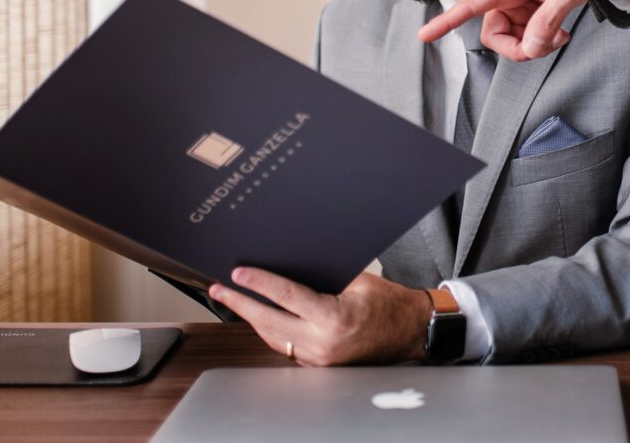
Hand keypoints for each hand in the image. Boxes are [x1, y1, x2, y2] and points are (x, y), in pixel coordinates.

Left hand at [209, 268, 431, 365]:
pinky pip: (287, 346)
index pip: (285, 296)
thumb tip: (287, 266)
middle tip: (219, 290)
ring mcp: (318, 358)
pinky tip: (261, 318)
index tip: (238, 274)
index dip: (258, 283)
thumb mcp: (357, 280)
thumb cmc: (390, 303)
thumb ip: (322, 277)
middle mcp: (321, 342)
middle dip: (241, 304)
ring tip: (233, 301)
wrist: (411, 331)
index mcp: (332, 318)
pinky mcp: (318, 364)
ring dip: (252, 318)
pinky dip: (271, 331)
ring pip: (273, 338)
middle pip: (268, 322)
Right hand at [419, 0, 622, 60]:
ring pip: (512, 37)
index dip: (446, 21)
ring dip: (534, 45)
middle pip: (494, 33)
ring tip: (560, 35)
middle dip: (517, 48)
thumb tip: (530, 47)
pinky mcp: (533, 9)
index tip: (425, 35)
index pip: (470, 4)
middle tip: (545, 46)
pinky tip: (561, 32)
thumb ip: (547, 20)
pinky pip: (527, 34)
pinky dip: (542, 40)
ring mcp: (521, 3)